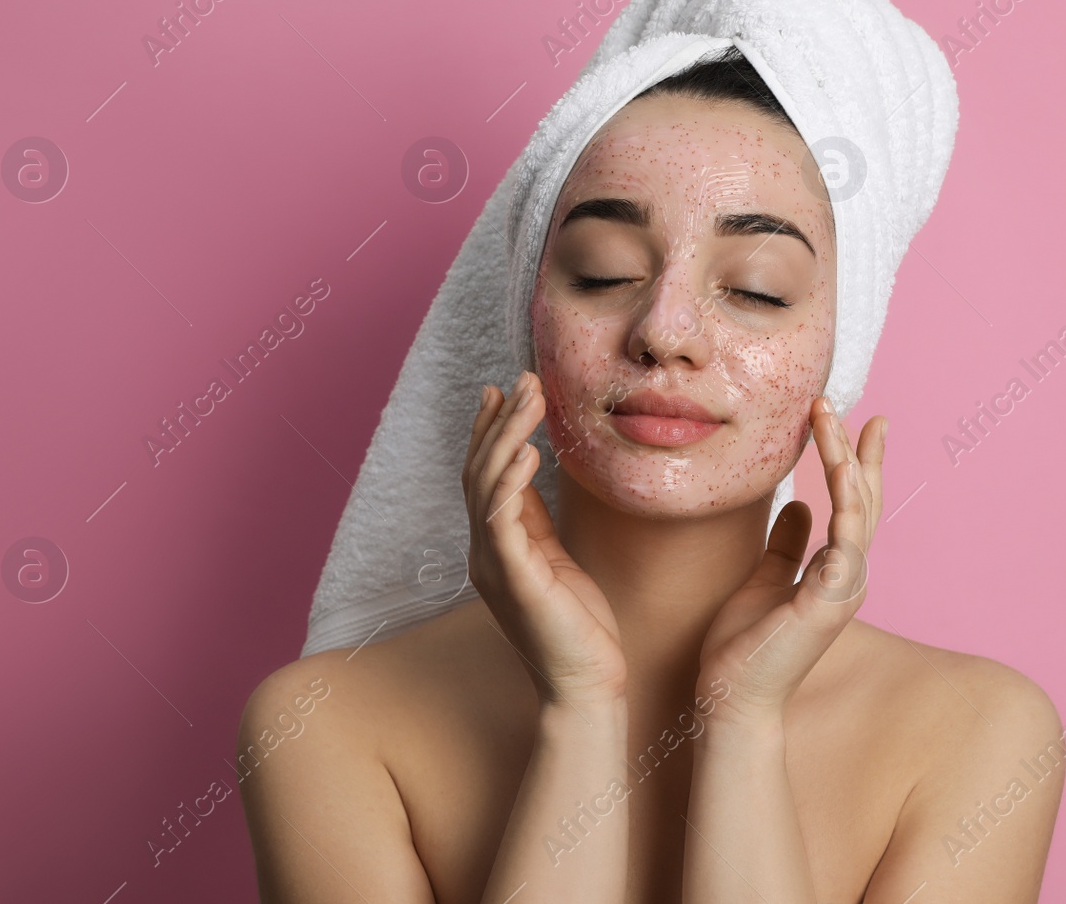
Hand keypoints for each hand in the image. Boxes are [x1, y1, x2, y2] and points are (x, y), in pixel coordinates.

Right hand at [464, 370, 626, 708]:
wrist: (586, 686)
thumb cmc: (578, 626)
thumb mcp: (555, 559)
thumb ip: (537, 519)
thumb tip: (530, 468)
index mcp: (494, 547)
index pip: (483, 476)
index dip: (489, 430)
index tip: (502, 389)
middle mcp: (484, 552)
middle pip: (478, 471)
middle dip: (499, 420)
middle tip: (524, 378)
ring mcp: (493, 566)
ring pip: (486, 486)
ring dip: (507, 436)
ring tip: (529, 397)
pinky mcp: (514, 580)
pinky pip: (503, 521)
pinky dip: (511, 481)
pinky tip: (528, 451)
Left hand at [696, 395, 884, 724]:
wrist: (731, 698)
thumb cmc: (743, 647)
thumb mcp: (763, 580)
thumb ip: (785, 545)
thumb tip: (796, 506)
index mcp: (832, 572)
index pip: (853, 507)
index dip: (856, 464)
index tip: (855, 422)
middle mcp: (847, 577)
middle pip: (865, 501)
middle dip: (859, 452)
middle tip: (856, 409)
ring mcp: (844, 588)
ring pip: (858, 510)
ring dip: (846, 460)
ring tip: (829, 417)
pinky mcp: (830, 599)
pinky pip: (846, 539)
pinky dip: (847, 501)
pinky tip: (840, 468)